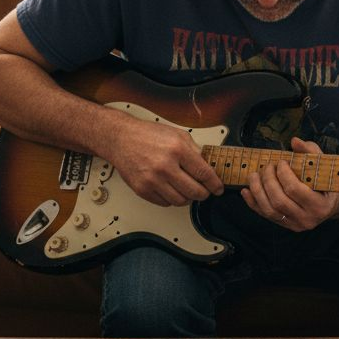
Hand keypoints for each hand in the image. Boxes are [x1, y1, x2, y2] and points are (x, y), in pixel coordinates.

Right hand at [106, 118, 222, 206]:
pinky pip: (165, 203)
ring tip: (187, 191)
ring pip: (180, 201)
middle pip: (194, 192)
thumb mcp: (177, 135)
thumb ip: (194, 150)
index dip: (214, 184)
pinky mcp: (142, 190)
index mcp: (177, 150)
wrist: (121, 139)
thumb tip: (208, 166)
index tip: (217, 188)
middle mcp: (165, 166)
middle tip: (204, 192)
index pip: (204, 174)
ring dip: (188, 198)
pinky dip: (172, 199)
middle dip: (204, 194)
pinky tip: (172, 190)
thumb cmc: (147, 135)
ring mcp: (153, 180)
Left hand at [242, 137, 337, 230]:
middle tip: (267, 166)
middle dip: (268, 180)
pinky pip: (264, 215)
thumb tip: (294, 141)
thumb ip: (310, 152)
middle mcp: (307, 219)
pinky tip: (246, 190)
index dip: (283, 174)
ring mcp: (295, 224)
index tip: (281, 162)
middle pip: (279, 200)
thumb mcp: (323, 165)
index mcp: (320, 205)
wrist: (331, 203)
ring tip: (253, 175)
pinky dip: (253, 202)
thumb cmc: (326, 181)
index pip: (294, 189)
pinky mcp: (285, 225)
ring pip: (269, 210)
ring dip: (257, 191)